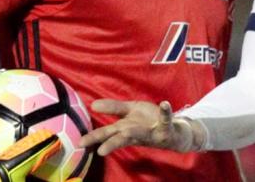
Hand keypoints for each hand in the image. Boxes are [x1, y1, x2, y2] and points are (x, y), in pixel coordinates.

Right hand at [80, 100, 201, 155]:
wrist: (173, 131)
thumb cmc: (147, 122)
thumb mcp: (130, 111)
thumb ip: (113, 107)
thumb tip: (93, 104)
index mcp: (125, 128)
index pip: (108, 132)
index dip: (95, 137)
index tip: (81, 143)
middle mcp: (136, 133)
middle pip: (120, 138)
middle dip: (110, 144)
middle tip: (99, 151)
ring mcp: (151, 132)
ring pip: (140, 133)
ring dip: (133, 132)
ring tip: (125, 132)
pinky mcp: (166, 129)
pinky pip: (166, 118)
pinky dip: (165, 111)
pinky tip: (164, 103)